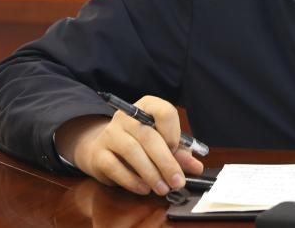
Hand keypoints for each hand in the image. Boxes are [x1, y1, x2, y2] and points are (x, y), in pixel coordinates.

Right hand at [55, 96, 203, 195]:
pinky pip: (115, 167)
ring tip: (163, 189)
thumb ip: (180, 153)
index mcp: (147, 106)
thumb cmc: (141, 143)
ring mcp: (110, 133)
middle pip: (149, 136)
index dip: (173, 132)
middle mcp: (126, 117)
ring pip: (132, 151)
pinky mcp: (98, 153)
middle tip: (177, 182)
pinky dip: (132, 180)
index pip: (164, 112)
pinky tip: (145, 189)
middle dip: (166, 162)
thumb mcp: (163, 142)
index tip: (177, 150)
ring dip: (151, 173)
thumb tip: (197, 168)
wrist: (104, 148)